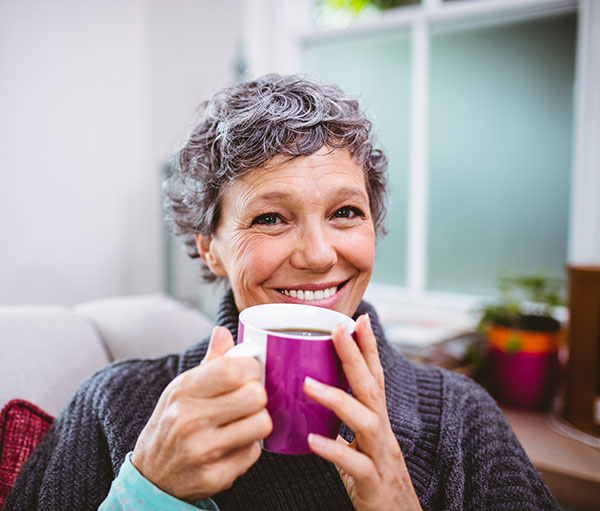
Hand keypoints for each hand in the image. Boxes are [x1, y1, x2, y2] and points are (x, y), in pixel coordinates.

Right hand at [131, 326, 271, 500]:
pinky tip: (231, 446)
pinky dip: (248, 448)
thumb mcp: (183, 388)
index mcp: (184, 390)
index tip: (248, 375)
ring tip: (241, 423)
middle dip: (257, 397)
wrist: (151, 476)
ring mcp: (202, 450)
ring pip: (262, 424)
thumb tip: (223, 331)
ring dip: (257, 423)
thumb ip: (210, 361)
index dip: (252, 369)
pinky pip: (254, 453)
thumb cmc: (173, 422)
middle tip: (246, 401)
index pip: (235, 369)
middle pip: (256, 396)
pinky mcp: (214, 476)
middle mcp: (190, 419)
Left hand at [303, 314, 421, 510]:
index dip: (367, 348)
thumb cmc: (376, 481)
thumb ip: (345, 427)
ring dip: (338, 399)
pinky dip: (336, 451)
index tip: (359, 318)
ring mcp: (382, 457)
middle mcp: (383, 433)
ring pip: (366, 421)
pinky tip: (314, 442)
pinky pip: (356, 465)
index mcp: (377, 421)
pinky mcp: (374, 484)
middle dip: (355, 355)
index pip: (374, 377)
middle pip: (371, 387)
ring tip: (308, 385)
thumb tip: (317, 404)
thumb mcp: (362, 447)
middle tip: (339, 328)